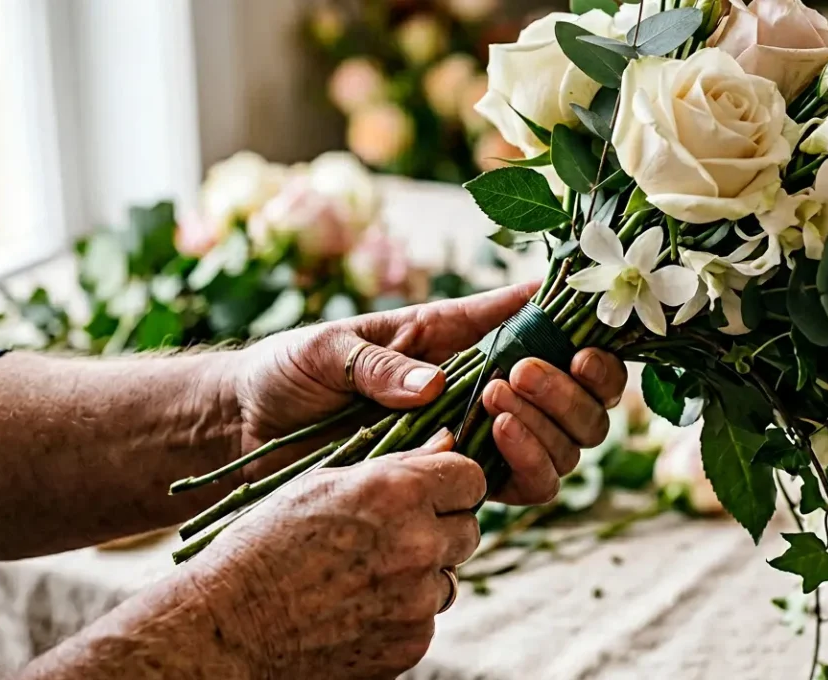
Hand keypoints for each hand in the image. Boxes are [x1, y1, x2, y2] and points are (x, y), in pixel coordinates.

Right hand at [184, 433, 478, 678]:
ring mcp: (418, 598)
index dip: (453, 484)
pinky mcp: (412, 642)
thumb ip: (395, 466)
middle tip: (394, 536)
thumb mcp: (324, 484)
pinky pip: (426, 618)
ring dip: (421, 574)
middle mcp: (418, 542)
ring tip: (365, 575)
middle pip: (468, 528)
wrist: (232, 626)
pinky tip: (357, 608)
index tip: (435, 492)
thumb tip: (446, 443)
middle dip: (440, 529)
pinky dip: (402, 614)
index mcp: (397, 491)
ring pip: (447, 576)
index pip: (471, 478)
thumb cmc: (267, 543)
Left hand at [229, 283, 627, 503]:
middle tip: (523, 375)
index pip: (541, 321)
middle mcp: (482, 384)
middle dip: (569, 386)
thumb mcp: (327, 349)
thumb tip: (436, 386)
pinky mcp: (461, 481)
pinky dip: (527, 468)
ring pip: (564, 441)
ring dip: (550, 425)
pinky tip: (490, 449)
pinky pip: (526, 485)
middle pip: (577, 393)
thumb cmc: (285, 373)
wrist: (246, 433)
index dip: (580, 329)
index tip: (580, 336)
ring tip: (499, 408)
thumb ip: (380, 363)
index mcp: (457, 334)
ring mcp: (478, 436)